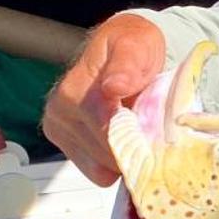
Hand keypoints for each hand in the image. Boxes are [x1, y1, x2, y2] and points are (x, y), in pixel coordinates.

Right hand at [42, 13, 166, 184]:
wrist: (122, 45)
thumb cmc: (132, 45)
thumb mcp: (136, 45)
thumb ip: (127, 64)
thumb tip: (113, 86)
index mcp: (72, 93)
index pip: (107, 134)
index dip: (138, 137)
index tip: (159, 132)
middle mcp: (59, 113)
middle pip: (106, 154)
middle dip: (134, 147)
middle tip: (153, 130)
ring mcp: (60, 131)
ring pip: (103, 168)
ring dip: (126, 155)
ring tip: (138, 131)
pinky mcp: (67, 144)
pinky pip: (98, 173)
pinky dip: (117, 165)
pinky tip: (126, 142)